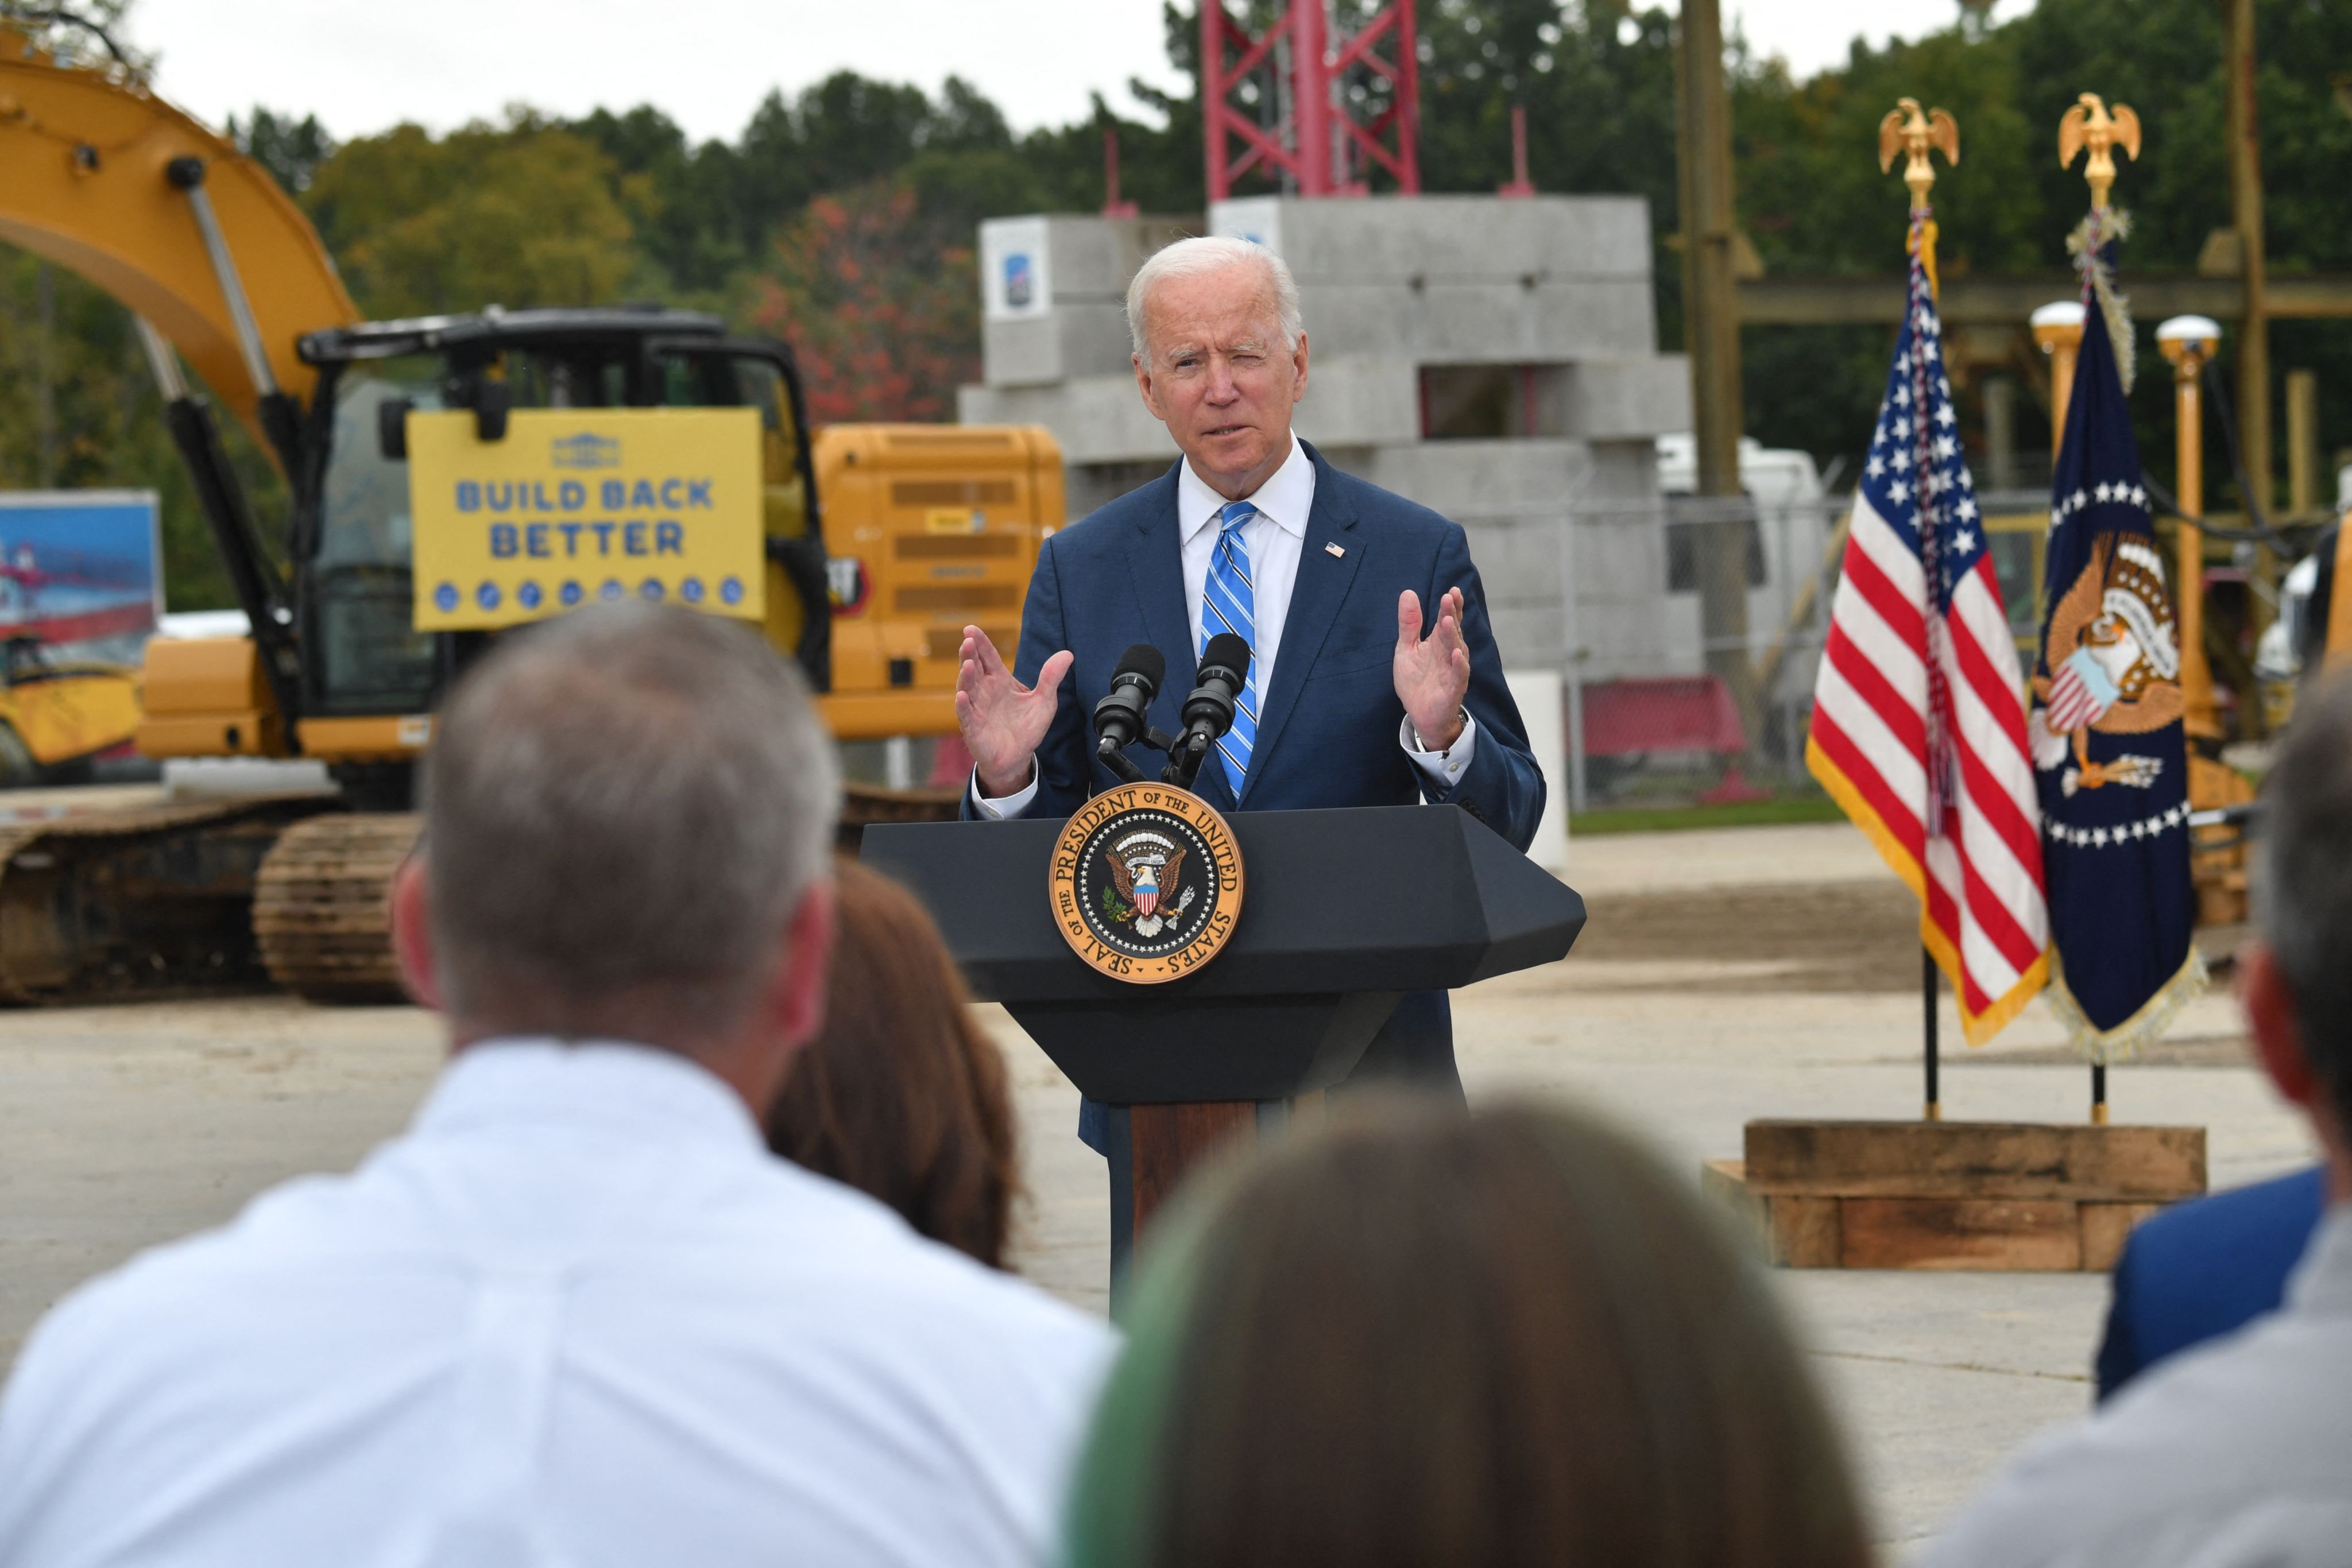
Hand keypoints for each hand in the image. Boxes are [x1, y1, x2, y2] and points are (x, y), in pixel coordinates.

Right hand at [955, 625, 1073, 796]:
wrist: (1018, 757)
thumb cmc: (1026, 727)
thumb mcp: (1044, 701)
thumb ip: (1051, 678)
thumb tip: (1067, 654)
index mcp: (999, 681)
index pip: (988, 658)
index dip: (981, 643)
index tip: (972, 629)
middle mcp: (984, 691)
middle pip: (974, 668)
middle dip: (969, 654)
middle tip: (968, 640)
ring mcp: (976, 708)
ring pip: (967, 688)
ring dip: (965, 676)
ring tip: (968, 664)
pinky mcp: (973, 728)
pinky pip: (965, 714)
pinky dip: (962, 705)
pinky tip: (962, 695)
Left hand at [1394, 587, 1469, 750]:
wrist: (1419, 713)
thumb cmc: (1416, 679)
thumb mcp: (1407, 648)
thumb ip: (1409, 624)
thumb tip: (1408, 592)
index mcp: (1439, 642)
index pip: (1447, 619)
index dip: (1450, 606)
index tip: (1451, 591)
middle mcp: (1449, 653)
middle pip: (1452, 631)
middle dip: (1452, 614)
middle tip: (1450, 597)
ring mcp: (1453, 670)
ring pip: (1457, 650)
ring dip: (1454, 636)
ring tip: (1448, 621)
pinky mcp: (1453, 689)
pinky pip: (1459, 675)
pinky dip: (1459, 665)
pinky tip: (1456, 655)